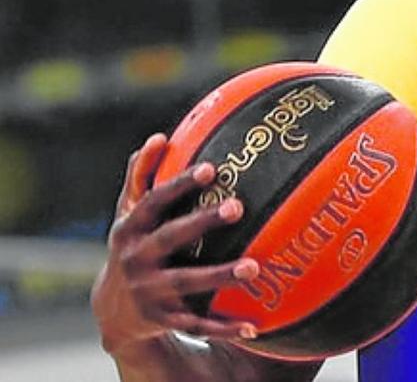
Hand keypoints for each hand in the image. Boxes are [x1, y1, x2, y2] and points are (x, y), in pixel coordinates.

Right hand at [91, 132, 260, 356]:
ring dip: (220, 275)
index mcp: (130, 229)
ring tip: (255, 266)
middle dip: (202, 223)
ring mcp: (150, 291)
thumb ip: (141, 175)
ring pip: (187, 282)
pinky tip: (254, 326)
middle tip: (239, 206)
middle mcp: (136, 259)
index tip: (210, 168)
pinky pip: (197, 324)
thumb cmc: (133, 244)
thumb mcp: (129, 213)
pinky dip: (224, 327)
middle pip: (171, 238)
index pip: (154, 201)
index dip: (179, 184)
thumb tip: (158, 137)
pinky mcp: (164, 320)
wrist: (113, 310)